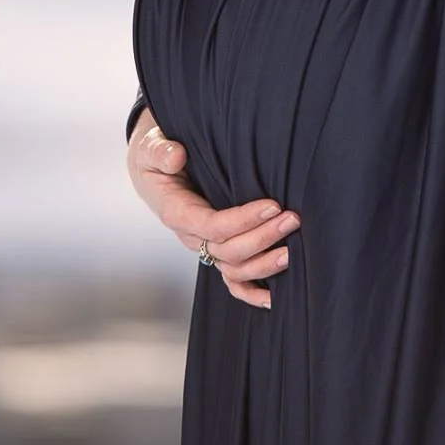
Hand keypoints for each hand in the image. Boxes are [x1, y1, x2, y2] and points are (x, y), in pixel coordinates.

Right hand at [126, 108, 300, 310]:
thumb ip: (160, 151)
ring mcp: (204, 246)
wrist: (154, 169)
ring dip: (264, 264)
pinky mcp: (215, 248)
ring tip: (294, 249)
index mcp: (176, 212)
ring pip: (234, 268)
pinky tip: (274, 298)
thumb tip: (175, 157)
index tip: (273, 206)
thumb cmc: (155, 156)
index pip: (212, 226)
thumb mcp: (150, 147)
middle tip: (293, 219)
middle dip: (263, 238)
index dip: (243, 220)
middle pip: (228, 250)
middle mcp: (191, 236)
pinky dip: (252, 292)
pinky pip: (232, 280)